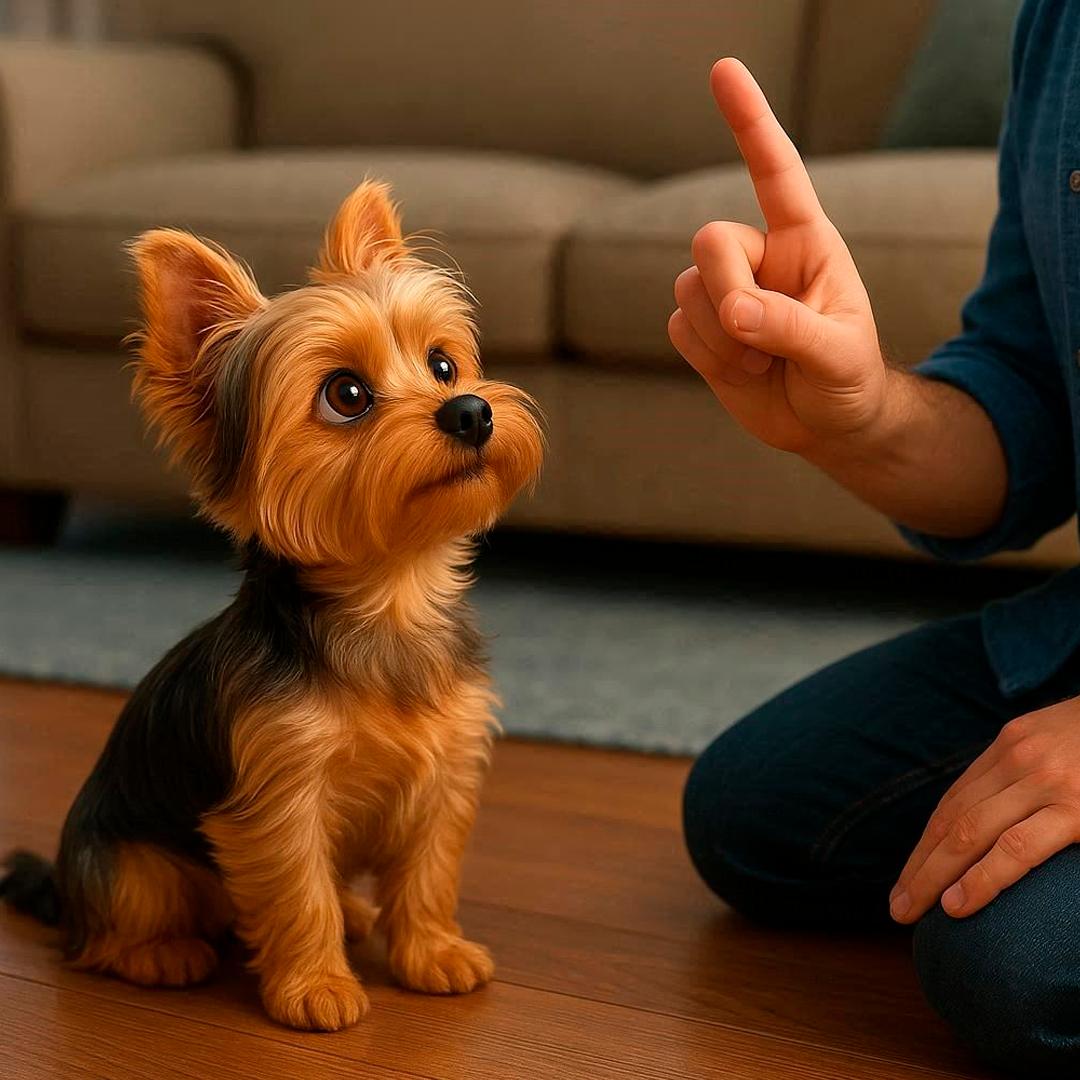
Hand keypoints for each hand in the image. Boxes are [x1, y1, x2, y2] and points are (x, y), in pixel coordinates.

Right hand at [669, 58, 887, 455]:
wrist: (827, 427)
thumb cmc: (848, 379)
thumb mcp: (838, 354)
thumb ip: (791, 327)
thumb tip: (736, 313)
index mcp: (806, 241)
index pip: (775, 171)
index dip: (750, 122)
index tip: (723, 70)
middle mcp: (761, 257)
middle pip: (709, 238)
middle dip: (728, 292)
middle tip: (760, 339)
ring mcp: (727, 292)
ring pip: (686, 287)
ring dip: (720, 337)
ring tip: (762, 361)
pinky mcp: (702, 330)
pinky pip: (676, 326)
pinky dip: (704, 355)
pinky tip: (741, 369)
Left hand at [891, 698, 1079, 922]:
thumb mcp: (1061, 740)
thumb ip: (1028, 771)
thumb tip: (1000, 814)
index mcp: (1012, 743)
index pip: (954, 800)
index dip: (927, 841)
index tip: (908, 874)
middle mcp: (1019, 758)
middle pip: (952, 819)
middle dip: (919, 864)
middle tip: (897, 905)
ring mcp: (1048, 783)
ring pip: (969, 833)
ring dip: (933, 875)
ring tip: (911, 910)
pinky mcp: (1079, 811)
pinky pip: (1017, 849)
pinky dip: (982, 878)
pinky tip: (958, 903)